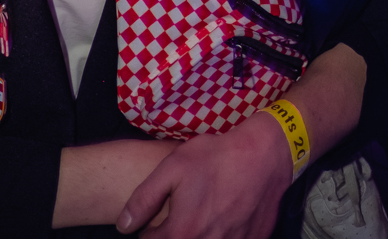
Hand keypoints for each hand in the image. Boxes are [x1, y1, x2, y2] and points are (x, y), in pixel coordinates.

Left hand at [117, 111, 290, 238]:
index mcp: (182, 233)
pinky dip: (220, 234)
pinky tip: (222, 217)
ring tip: (201, 213)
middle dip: (173, 234)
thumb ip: (144, 198)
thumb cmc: (215, 158)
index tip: (155, 219)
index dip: (150, 231)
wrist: (264, 157)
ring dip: (197, 234)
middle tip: (181, 215)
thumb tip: (124, 227)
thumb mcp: (173, 167)